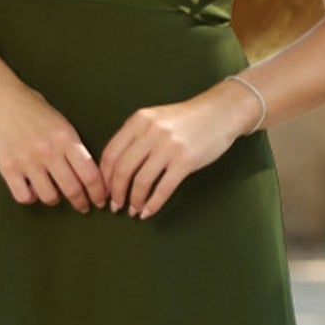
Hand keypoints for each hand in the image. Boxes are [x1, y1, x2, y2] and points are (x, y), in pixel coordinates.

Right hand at [0, 75, 108, 212]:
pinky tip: (30, 188)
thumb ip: (71, 145)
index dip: (98, 192)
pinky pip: (24, 197)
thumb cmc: (29, 106)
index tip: (99, 199)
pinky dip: (30, 197)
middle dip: (81, 202)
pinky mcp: (7, 168)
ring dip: (54, 198)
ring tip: (53, 192)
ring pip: (49, 197)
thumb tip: (86, 172)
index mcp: (65, 137)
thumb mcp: (59, 121)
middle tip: (83, 206)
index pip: (91, 174)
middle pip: (73, 190)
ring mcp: (27, 161)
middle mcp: (48, 151)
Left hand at [100, 79, 259, 218]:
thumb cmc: (187, 119)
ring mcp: (169, 146)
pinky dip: (153, 204)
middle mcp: (151, 132)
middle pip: (123, 169)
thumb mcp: (156, 119)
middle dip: (116, 192)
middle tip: (115, 205)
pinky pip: (163, 188)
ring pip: (141, 181)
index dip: (104, 177)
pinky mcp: (185, 161)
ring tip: (133, 209)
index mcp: (139, 121)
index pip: (111, 153)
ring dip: (134, 200)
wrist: (221, 112)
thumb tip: (116, 168)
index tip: (104, 190)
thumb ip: (136, 136)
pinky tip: (149, 212)